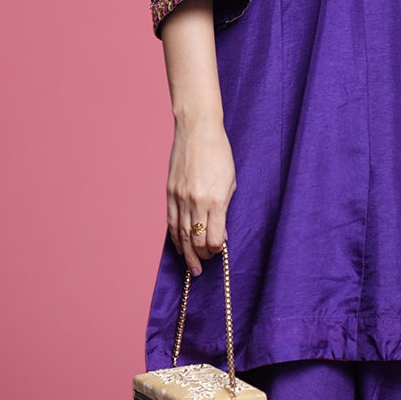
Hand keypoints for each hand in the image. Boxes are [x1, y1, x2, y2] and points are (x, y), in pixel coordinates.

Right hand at [167, 115, 235, 274]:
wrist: (197, 130)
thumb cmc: (219, 154)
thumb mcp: (230, 182)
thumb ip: (225, 211)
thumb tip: (221, 234)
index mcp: (215, 200)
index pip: (213, 238)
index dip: (215, 250)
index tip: (218, 253)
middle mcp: (196, 202)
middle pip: (195, 240)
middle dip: (200, 257)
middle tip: (203, 269)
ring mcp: (180, 197)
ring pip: (181, 234)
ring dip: (186, 253)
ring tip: (191, 267)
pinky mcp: (170, 192)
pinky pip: (171, 221)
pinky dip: (174, 237)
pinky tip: (178, 247)